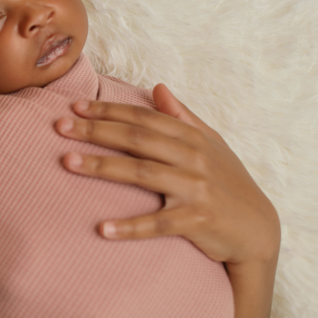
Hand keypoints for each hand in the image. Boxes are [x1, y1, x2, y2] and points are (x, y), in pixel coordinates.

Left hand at [56, 83, 279, 267]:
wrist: (258, 229)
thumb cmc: (228, 183)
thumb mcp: (211, 144)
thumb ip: (182, 116)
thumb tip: (157, 87)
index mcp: (193, 137)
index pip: (144, 117)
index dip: (109, 110)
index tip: (75, 106)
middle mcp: (194, 158)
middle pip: (136, 139)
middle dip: (96, 131)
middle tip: (59, 126)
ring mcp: (196, 188)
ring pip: (141, 174)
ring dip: (102, 168)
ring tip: (68, 163)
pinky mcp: (198, 220)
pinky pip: (158, 224)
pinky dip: (130, 227)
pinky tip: (102, 229)